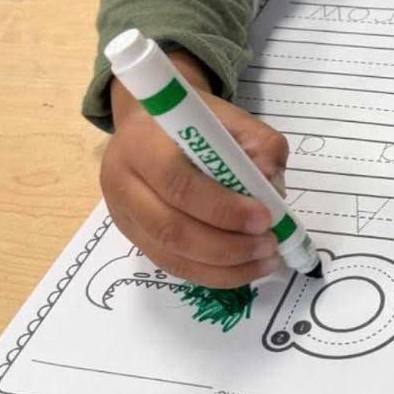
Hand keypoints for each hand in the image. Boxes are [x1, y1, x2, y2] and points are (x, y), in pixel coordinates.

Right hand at [101, 50, 289, 288]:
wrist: (151, 123)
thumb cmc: (193, 121)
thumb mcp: (231, 119)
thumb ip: (257, 145)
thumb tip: (271, 187)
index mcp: (142, 142)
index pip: (178, 183)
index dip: (222, 208)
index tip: (264, 217)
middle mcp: (122, 181)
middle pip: (171, 228)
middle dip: (226, 246)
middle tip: (268, 245)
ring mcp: (124, 215)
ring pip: (170, 255)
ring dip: (223, 267)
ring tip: (264, 261)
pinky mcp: (132, 238)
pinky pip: (171, 266)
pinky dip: (211, 274)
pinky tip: (243, 269)